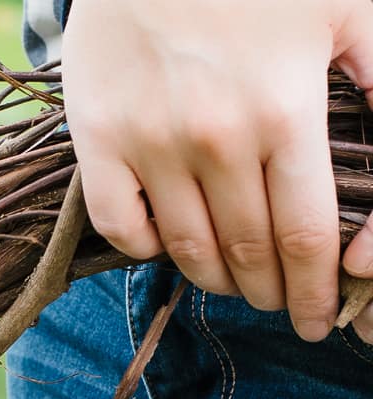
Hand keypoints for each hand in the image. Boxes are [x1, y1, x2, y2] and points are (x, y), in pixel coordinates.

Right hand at [61, 0, 372, 342]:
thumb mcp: (346, 8)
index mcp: (283, 109)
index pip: (305, 238)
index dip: (315, 293)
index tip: (317, 321)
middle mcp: (216, 136)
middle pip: (249, 253)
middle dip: (271, 291)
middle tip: (279, 300)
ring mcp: (150, 141)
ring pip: (189, 251)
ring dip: (217, 279)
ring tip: (235, 280)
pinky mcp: (99, 137)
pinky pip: (123, 227)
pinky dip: (150, 249)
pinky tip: (172, 241)